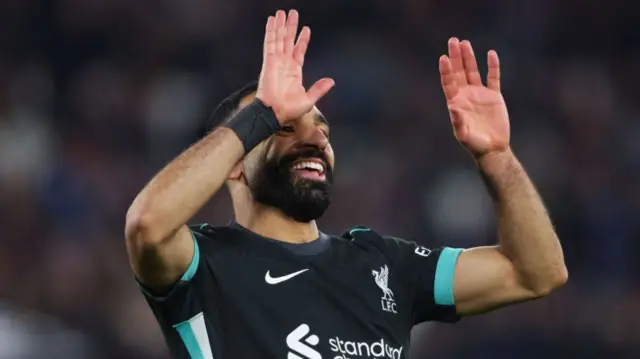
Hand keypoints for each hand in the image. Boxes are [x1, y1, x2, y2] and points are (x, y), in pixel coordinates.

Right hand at [257, 10, 334, 123]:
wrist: (274, 112)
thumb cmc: (289, 109)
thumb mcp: (309, 99)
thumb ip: (319, 89)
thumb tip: (331, 81)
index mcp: (294, 71)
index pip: (299, 50)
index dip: (302, 39)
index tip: (306, 28)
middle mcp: (284, 64)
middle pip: (287, 40)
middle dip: (290, 26)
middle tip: (292, 13)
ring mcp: (276, 61)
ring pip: (278, 38)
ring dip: (280, 25)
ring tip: (281, 12)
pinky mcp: (269, 61)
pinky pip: (269, 43)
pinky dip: (270, 31)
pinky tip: (271, 21)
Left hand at [439, 38, 509, 158]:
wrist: (492, 148)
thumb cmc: (474, 144)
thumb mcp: (463, 134)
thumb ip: (458, 121)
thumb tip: (452, 106)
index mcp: (455, 102)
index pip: (448, 82)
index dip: (446, 70)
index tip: (443, 57)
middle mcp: (466, 95)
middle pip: (458, 72)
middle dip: (455, 57)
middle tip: (453, 40)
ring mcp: (479, 94)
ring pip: (473, 71)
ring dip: (469, 57)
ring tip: (465, 43)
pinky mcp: (494, 96)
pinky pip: (493, 78)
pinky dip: (492, 66)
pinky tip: (491, 54)